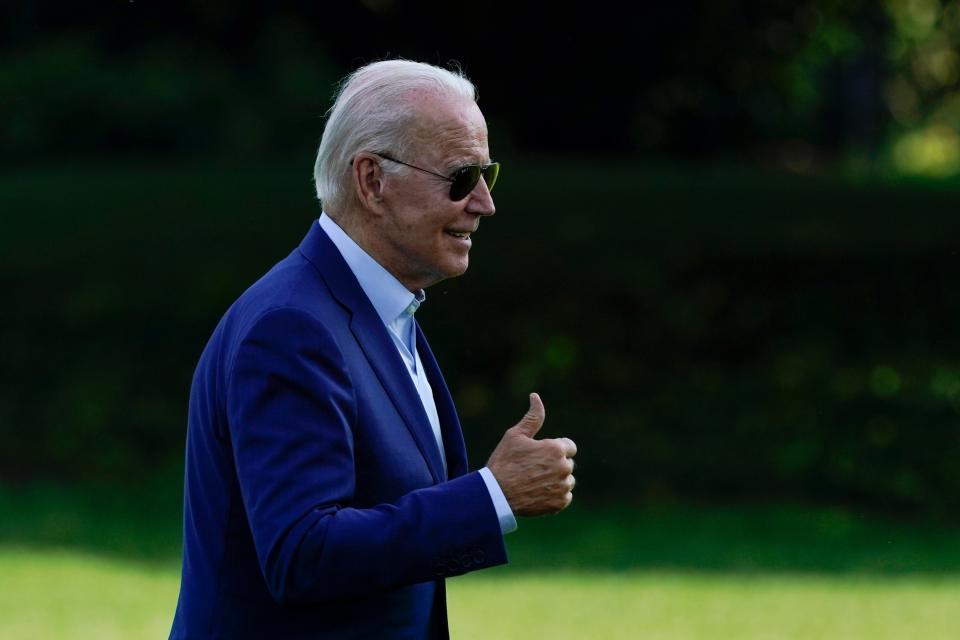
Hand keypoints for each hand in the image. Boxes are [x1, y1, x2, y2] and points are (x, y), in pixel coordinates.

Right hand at [486, 393, 576, 516]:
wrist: (496, 494)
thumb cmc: (504, 462)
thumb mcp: (515, 435)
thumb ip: (532, 417)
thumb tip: (535, 396)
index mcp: (556, 448)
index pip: (569, 446)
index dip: (554, 449)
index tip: (540, 454)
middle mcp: (564, 467)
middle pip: (567, 463)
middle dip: (555, 464)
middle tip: (533, 469)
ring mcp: (563, 486)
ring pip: (567, 481)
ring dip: (556, 480)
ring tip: (534, 482)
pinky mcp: (560, 503)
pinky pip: (565, 497)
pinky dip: (555, 496)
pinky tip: (538, 493)